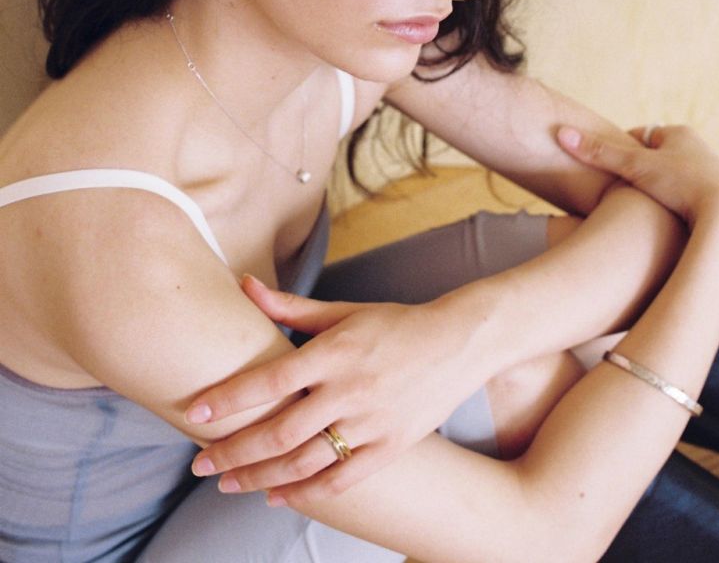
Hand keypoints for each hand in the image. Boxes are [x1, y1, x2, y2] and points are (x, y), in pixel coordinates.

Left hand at [186, 277, 487, 499]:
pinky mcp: (390, 447)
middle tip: (200, 464)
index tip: (195, 413)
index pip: (271, 381)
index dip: (231, 398)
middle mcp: (350, 390)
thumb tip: (245, 286)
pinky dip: (307, 492)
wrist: (458, 342)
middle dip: (235, 452)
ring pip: (305, 461)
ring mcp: (372, 423)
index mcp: (335, 352)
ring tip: (226, 484)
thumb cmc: (395, 322)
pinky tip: (277, 496)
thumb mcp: (343, 310)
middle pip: (281, 431)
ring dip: (260, 477)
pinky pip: (342, 479)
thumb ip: (291, 306)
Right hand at [557, 123, 718, 226]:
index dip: (621, 153)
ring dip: (654, 192)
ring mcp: (709, 176)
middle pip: (656, 160)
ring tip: (636, 211)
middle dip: (638, 174)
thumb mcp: (634, 166)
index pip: (641, 138)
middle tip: (618, 192)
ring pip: (671, 181)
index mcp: (680, 135)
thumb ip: (597, 152)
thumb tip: (561, 133)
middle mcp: (699, 151)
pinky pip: (684, 200)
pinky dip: (670, 208)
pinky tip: (659, 223)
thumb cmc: (683, 185)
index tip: (606, 171)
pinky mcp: (715, 202)